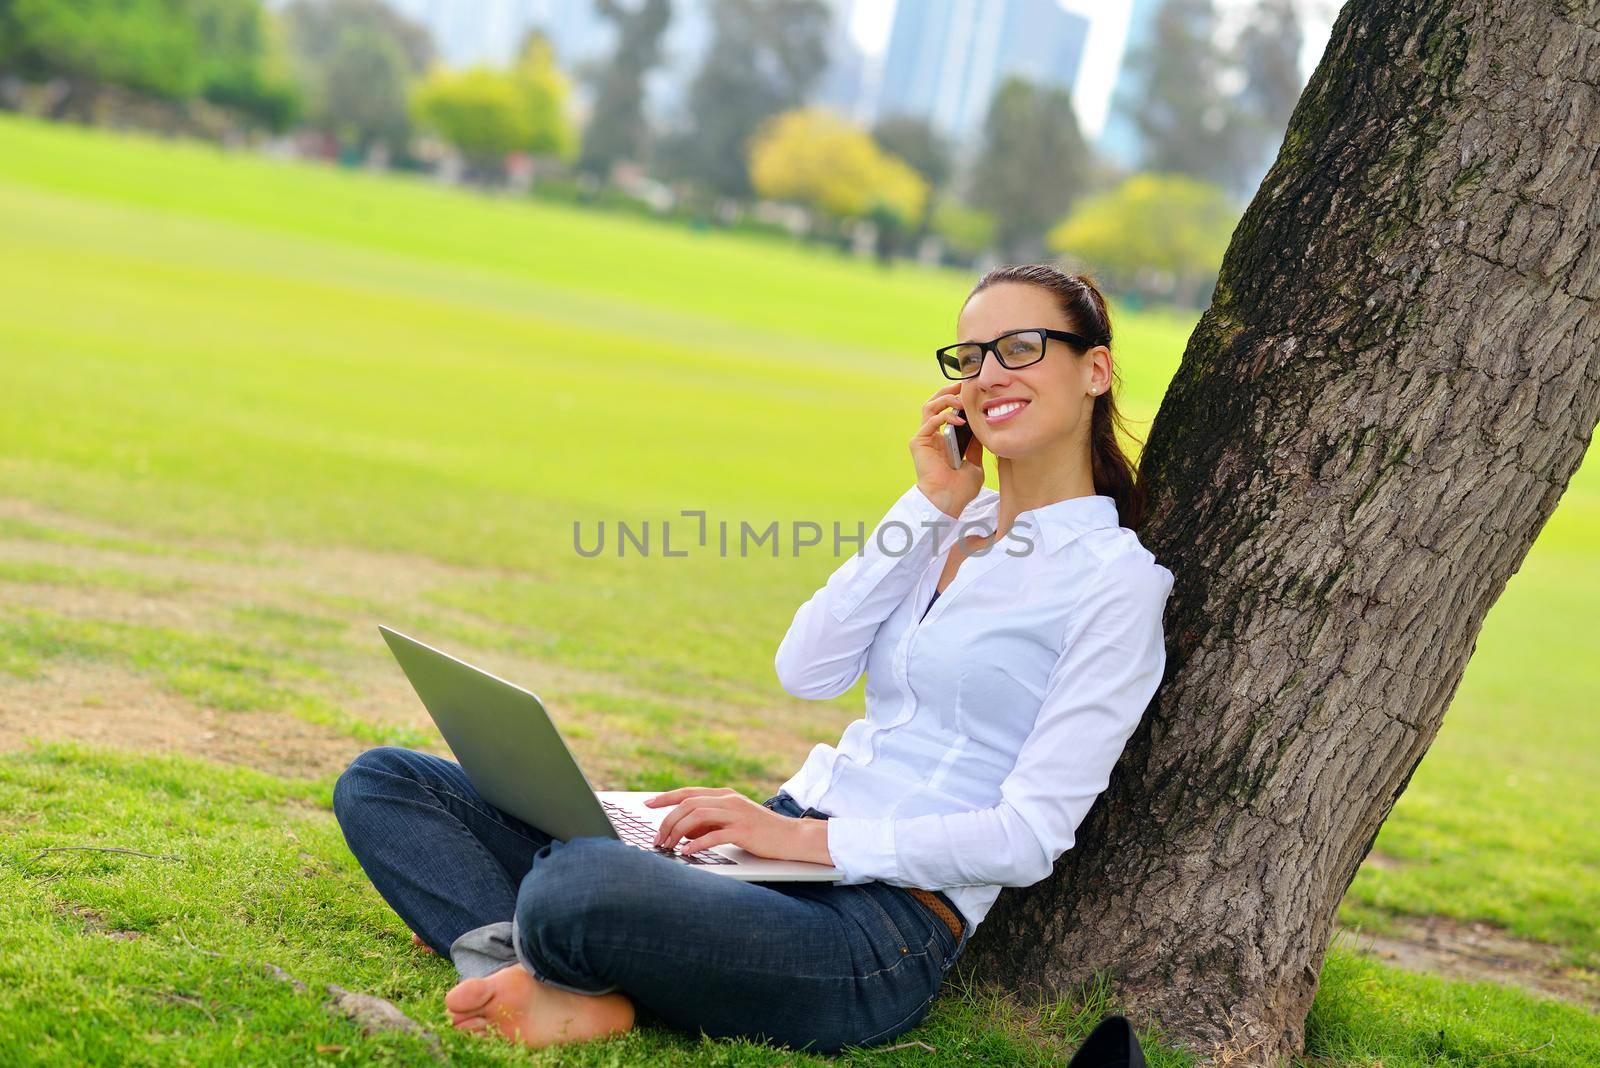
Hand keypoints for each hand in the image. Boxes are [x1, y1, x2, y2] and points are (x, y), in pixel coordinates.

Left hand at [643, 787, 833, 865]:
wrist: (791, 837)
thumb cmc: (760, 832)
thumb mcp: (731, 822)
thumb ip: (709, 822)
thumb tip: (682, 830)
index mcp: (725, 795)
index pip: (688, 792)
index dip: (665, 797)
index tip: (647, 803)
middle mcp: (729, 800)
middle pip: (688, 803)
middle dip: (667, 820)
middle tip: (657, 838)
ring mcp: (736, 814)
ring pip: (697, 816)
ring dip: (678, 832)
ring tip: (668, 846)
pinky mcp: (744, 831)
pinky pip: (713, 835)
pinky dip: (696, 843)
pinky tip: (687, 852)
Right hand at [910, 383, 984, 517]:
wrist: (948, 502)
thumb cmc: (960, 488)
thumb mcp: (975, 462)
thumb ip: (975, 445)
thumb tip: (983, 429)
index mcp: (943, 440)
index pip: (947, 410)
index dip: (957, 399)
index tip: (973, 392)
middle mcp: (931, 436)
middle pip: (935, 403)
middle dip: (949, 392)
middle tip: (965, 386)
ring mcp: (924, 438)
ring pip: (929, 406)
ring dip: (946, 399)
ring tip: (962, 401)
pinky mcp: (919, 442)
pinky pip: (930, 421)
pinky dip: (944, 416)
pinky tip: (959, 421)